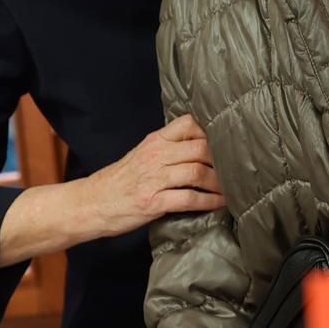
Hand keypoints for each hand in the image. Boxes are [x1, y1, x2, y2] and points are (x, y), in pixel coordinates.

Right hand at [82, 115, 225, 236]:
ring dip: (220, 182)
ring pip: (198, 172)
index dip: (212, 132)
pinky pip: (189, 198)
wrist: (90, 203)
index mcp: (154, 141)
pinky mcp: (153, 201)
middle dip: (223, 160)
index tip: (228, 142)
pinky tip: (219, 204)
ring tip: (232, 189)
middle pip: (200, 148)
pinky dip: (209, 201)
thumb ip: (167, 148)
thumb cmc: (119, 182)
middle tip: (238, 169)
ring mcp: (154, 178)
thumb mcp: (142, 155)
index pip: (189, 124)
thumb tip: (202, 146)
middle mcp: (156, 155)